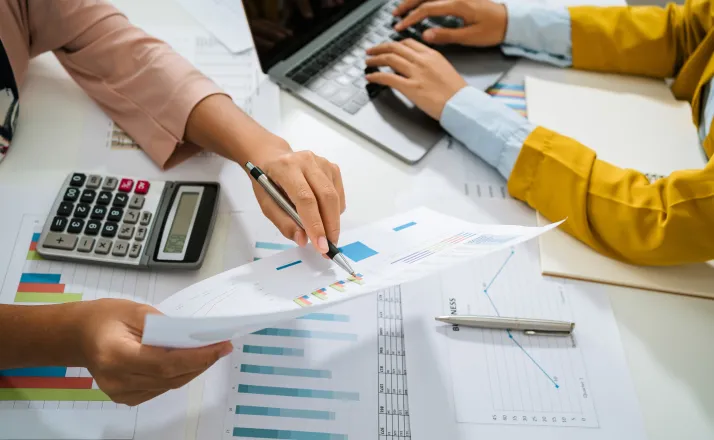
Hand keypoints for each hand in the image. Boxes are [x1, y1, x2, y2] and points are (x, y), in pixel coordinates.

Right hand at [78, 299, 232, 405]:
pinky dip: (179, 375)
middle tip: (222, 347)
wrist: (79, 335)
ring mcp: (120, 392)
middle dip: (202, 362)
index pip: (165, 363)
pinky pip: (161, 388)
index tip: (220, 346)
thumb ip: (163, 324)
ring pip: (169, 385)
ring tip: (211, 352)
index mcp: (116, 355)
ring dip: (193, 369)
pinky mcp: (126, 397)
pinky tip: (191, 361)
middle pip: (170, 377)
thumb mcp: (135, 310)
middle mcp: (117, 379)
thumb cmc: (104, 318)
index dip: (197, 357)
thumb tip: (192, 335)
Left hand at [183, 95, 345, 255]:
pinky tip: (324, 215)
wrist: (272, 158)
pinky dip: (335, 210)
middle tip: (329, 247)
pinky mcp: (332, 167)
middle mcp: (306, 161)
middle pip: (326, 197)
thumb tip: (304, 240)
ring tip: (326, 235)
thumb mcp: (266, 204)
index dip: (315, 224)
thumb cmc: (267, 181)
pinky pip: (339, 194)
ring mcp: (322, 162)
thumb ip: (284, 223)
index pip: (305, 199)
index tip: (321, 246)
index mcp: (286, 168)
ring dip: (333, 221)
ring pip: (335, 196)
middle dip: (330, 226)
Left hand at [366, 39, 467, 119]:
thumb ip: (429, 64)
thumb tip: (415, 65)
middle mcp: (422, 61)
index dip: (393, 44)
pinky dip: (376, 76)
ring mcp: (415, 73)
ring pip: (389, 59)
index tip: (387, 47)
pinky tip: (371, 77)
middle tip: (371, 51)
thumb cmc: (455, 92)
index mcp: (431, 55)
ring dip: (375, 59)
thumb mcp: (444, 68)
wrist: (461, 104)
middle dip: (379, 48)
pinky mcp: (410, 88)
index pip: (407, 43)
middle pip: (395, 48)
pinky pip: (388, 78)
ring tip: (368, 62)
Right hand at [393, 0, 506, 46]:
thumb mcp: (469, 37)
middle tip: (395, 15)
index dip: (411, 18)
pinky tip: (419, 4)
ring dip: (414, 0)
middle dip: (407, 5)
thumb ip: (446, 35)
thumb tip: (426, 34)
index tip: (401, 26)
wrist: (509, 21)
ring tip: (402, 8)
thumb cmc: (493, 29)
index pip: (427, 8)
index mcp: (457, 4)